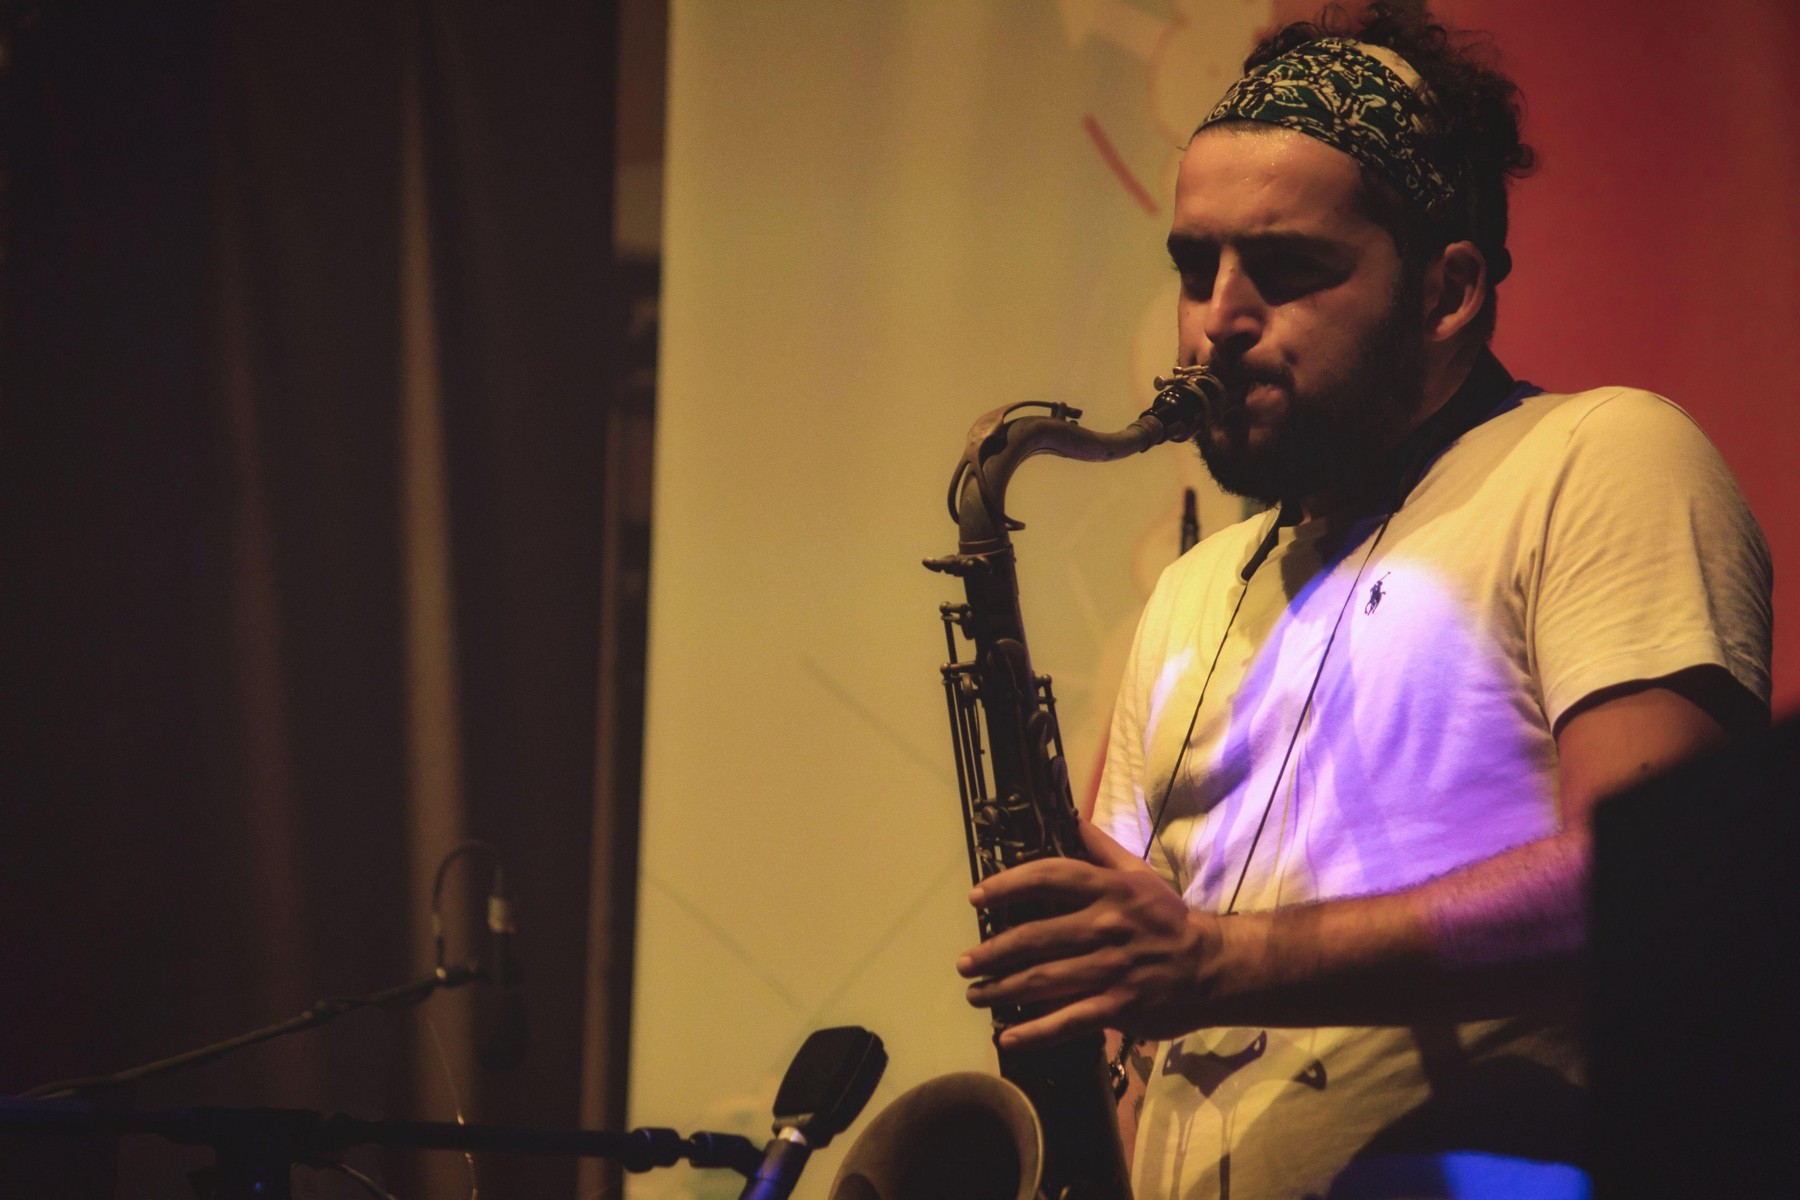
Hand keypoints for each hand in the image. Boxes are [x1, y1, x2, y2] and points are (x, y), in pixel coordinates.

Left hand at [956, 821, 1220, 1049]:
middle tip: (964, 962)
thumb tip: (1069, 816)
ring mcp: (1112, 969)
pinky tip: (1006, 1037)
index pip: (1050, 877)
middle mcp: (1107, 926)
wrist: (1213, 967)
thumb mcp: (1139, 874)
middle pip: (1037, 936)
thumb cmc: (1167, 918)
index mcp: (1110, 890)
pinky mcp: (1120, 1007)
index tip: (976, 897)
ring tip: (974, 994)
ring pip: (1045, 980)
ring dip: (1002, 989)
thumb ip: (1101, 847)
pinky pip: (1069, 1021)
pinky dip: (1035, 1032)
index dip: (1008, 884)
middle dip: (993, 951)